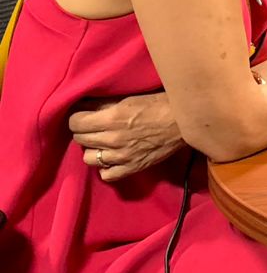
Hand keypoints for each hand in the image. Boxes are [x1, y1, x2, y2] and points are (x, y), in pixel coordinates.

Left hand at [69, 92, 184, 181]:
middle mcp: (112, 139)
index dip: (78, 117)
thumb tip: (82, 105)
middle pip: (79, 139)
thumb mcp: (130, 98)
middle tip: (95, 126)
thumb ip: (104, 103)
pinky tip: (112, 158)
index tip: (84, 115)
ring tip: (103, 142)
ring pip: (88, 158)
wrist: (185, 122)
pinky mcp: (132, 168)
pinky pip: (106, 174)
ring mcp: (121, 157)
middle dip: (84, 131)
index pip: (75, 122)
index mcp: (112, 118)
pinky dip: (106, 167)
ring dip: (93, 149)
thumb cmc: (160, 104)